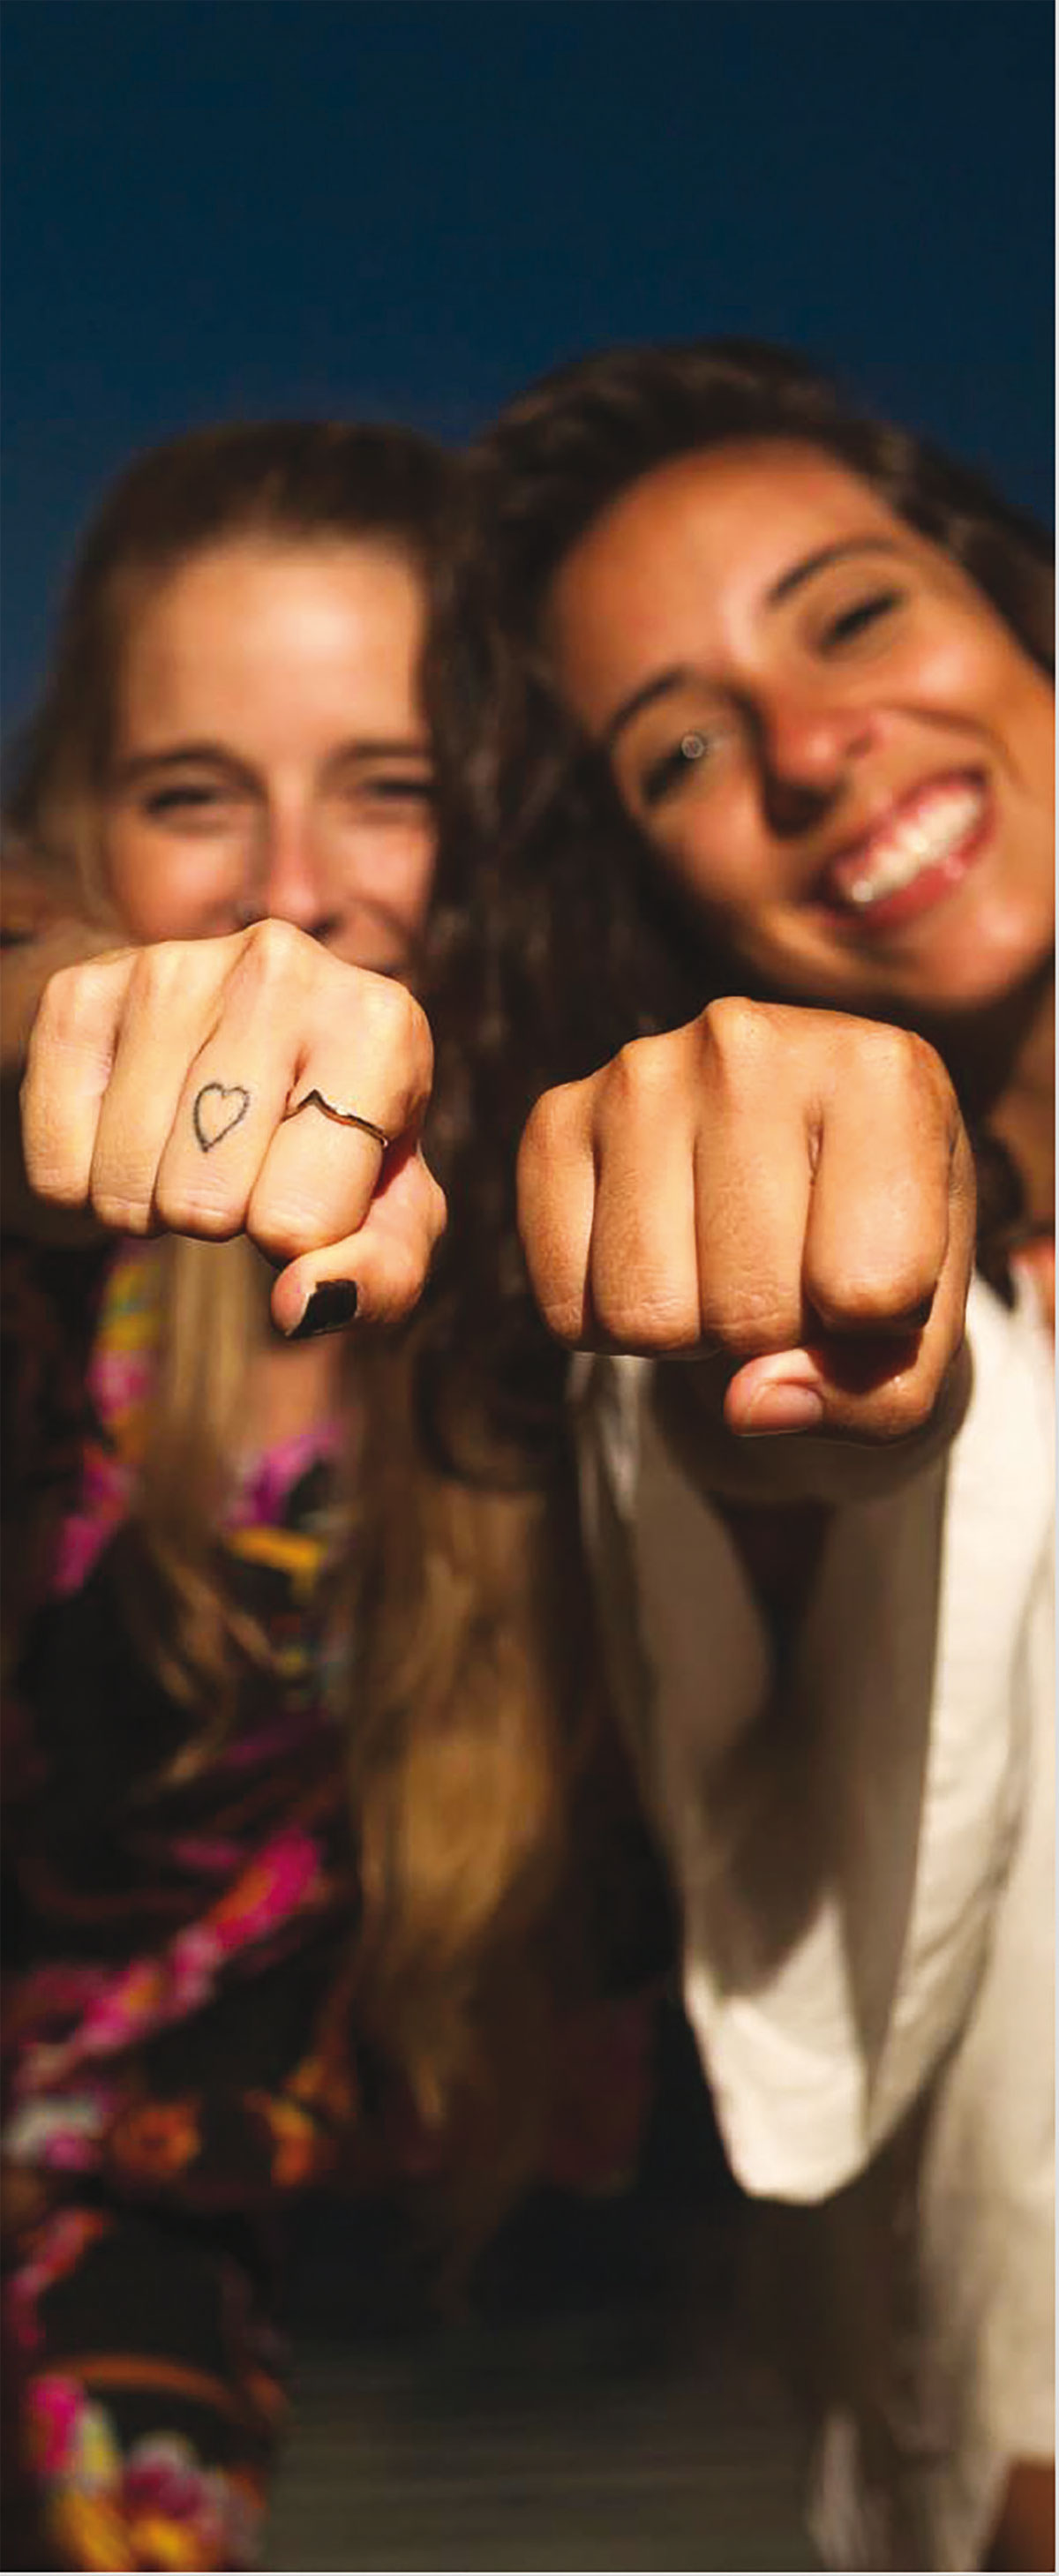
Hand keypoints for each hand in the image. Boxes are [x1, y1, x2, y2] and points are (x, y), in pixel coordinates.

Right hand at [19, 920, 444, 1332]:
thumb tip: (301, 1306)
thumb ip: (378, 1277)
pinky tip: (129, 1136)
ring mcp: (171, 969)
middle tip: (241, 1169)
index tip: (310, 1187)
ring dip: (151, 1204)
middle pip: (203, 1201)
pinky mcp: (81, 991)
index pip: (300, 1217)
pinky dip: (84, 1185)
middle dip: (219, 1219)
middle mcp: (279, 969)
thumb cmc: (337, 1144)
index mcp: (379, 1024)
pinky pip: (59, 1162)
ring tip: (189, 1151)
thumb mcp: (391, 1218)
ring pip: (125, 1181)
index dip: (295, 1239)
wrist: (252, 1040)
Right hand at [517, 998, 975, 1448]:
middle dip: (773, 1334)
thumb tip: (744, 1405)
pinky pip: (567, 1307)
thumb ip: (872, 1394)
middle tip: (787, 1273)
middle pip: (750, 1308)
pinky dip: (610, 1325)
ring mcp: (640, 1072)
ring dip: (689, 1334)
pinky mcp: (555, 1119)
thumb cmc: (874, 1246)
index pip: (869, 1290)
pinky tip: (658, 1257)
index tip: (874, 1274)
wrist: (790, 1170)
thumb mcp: (918, 1327)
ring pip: (646, 1315)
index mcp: (881, 1071)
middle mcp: (749, 1042)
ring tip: (723, 1264)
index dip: (873, 1331)